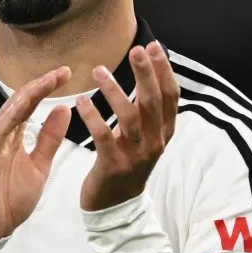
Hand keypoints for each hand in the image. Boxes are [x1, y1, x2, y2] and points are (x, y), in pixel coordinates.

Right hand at [0, 67, 73, 240]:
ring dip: (30, 93)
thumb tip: (64, 110)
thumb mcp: (39, 165)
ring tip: (49, 80)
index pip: (30, 104)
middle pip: (21, 101)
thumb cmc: (10, 197)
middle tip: (64, 70)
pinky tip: (25, 103)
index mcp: (13, 134)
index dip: (46, 87)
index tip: (66, 74)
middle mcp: (1, 133)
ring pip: (10, 110)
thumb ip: (50, 138)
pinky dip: (11, 115)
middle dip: (42, 84)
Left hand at [76, 41, 179, 211]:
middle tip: (136, 50)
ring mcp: (135, 155)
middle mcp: (154, 142)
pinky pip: (103, 137)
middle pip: (153, 102)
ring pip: (130, 118)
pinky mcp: (112, 165)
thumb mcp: (145, 136)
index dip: (164, 71)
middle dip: (145, 74)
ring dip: (114, 91)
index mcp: (163, 132)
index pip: (170, 96)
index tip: (154, 46)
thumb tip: (149, 71)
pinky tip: (81, 101)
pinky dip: (92, 117)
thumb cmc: (128, 162)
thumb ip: (148, 109)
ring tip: (97, 71)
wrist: (116, 206)